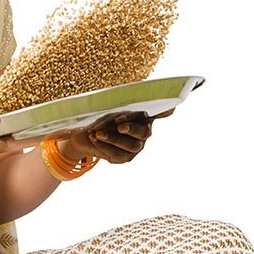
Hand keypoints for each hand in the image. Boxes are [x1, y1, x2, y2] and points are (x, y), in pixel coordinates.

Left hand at [56, 109, 174, 163]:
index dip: (166, 110)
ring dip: (113, 138)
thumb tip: (119, 96)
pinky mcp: (125, 158)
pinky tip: (94, 138)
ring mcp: (136, 146)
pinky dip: (104, 145)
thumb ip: (116, 102)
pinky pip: (116, 154)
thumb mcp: (106, 106)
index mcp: (144, 115)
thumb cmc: (101, 115)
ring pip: (131, 145)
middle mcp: (144, 131)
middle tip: (120, 125)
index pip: (162, 112)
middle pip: (144, 131)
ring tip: (98, 133)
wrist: (85, 132)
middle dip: (132, 128)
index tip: (169, 106)